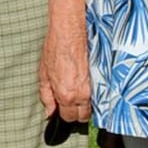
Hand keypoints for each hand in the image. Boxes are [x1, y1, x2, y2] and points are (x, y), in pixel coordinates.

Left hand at [38, 0, 90, 123]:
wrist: (70, 29)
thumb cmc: (55, 47)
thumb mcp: (44, 73)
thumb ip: (46, 95)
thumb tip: (49, 113)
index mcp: (66, 94)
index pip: (68, 118)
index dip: (64, 114)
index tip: (63, 107)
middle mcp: (82, 94)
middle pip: (83, 117)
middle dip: (77, 111)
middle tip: (71, 99)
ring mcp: (95, 87)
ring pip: (94, 107)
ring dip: (87, 103)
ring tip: (79, 90)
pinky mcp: (103, 78)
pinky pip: (101, 95)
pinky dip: (95, 94)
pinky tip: (89, 84)